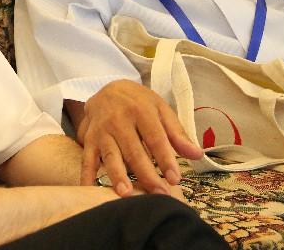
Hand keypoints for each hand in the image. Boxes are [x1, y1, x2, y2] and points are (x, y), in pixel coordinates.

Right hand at [77, 80, 202, 196]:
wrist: (107, 88)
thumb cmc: (139, 102)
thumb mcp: (161, 109)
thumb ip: (177, 133)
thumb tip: (197, 155)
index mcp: (141, 110)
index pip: (155, 137)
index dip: (165, 159)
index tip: (174, 178)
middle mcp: (119, 120)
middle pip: (134, 151)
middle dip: (146, 174)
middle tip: (159, 194)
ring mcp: (102, 130)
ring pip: (110, 155)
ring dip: (117, 175)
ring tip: (126, 194)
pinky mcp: (89, 139)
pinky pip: (87, 158)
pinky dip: (86, 175)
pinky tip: (89, 190)